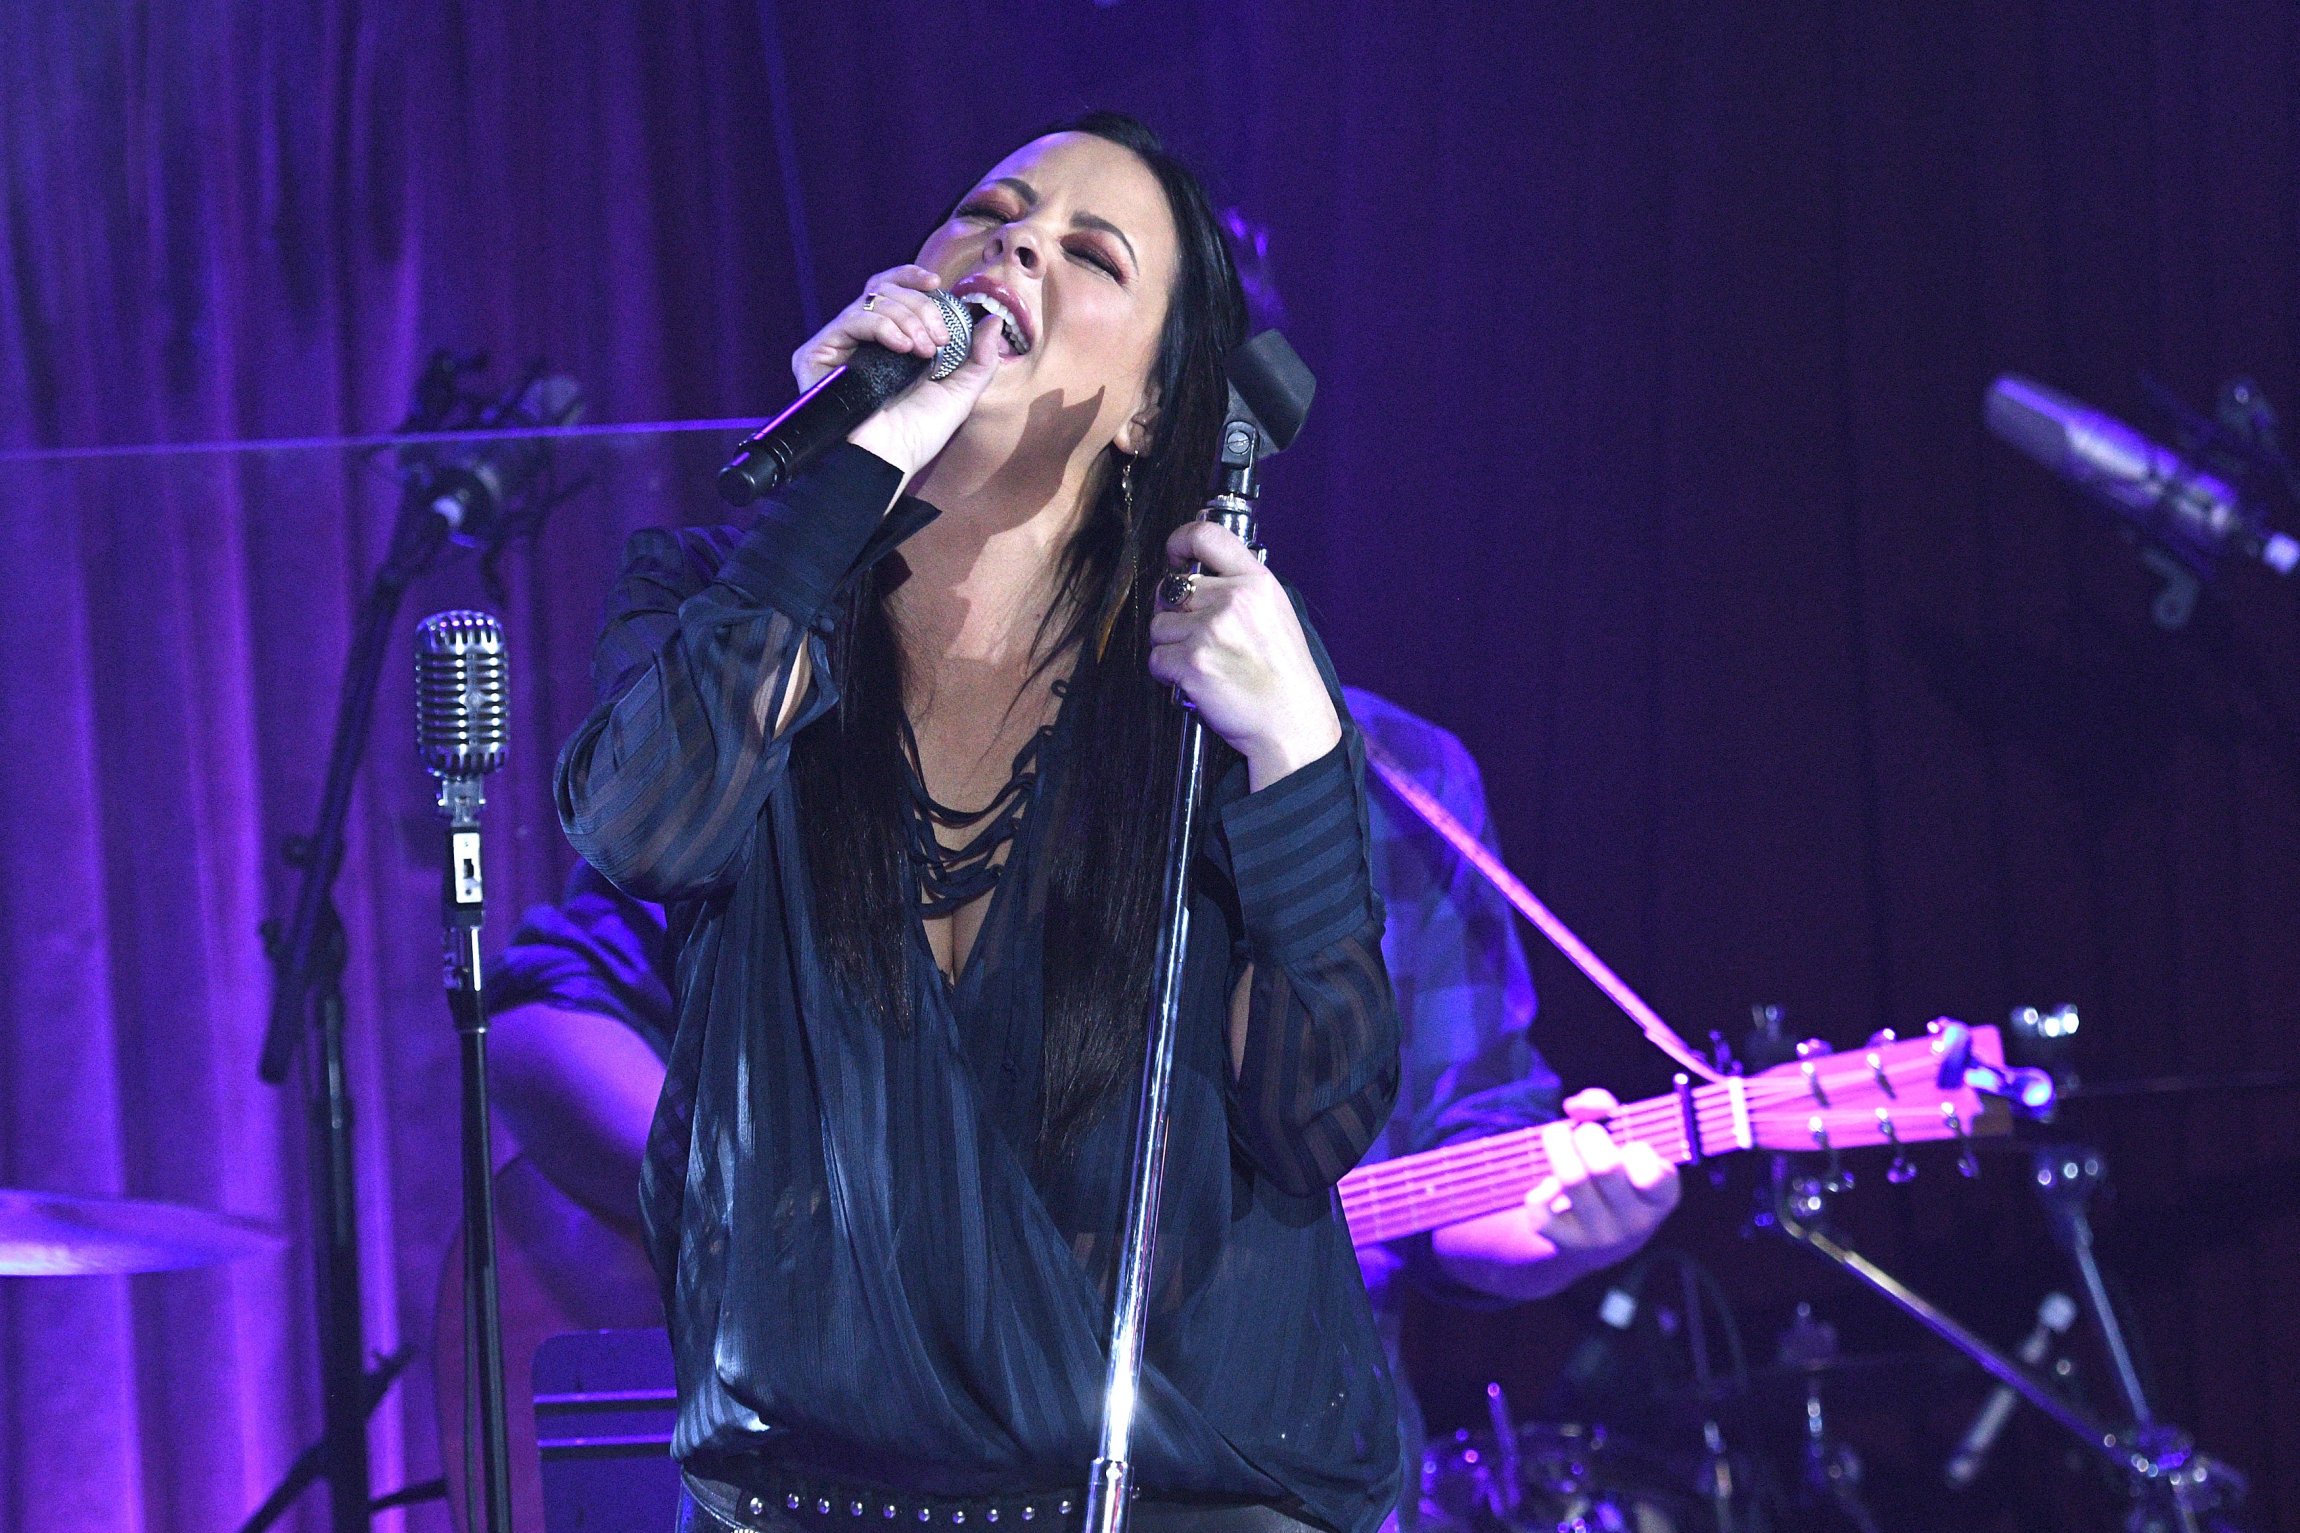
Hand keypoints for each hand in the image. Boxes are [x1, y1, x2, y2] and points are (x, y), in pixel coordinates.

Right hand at [792, 265, 999, 476]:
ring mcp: (836, 345)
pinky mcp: (815, 355)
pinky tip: (902, 347)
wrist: (889, 463)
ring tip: (925, 350)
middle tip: (939, 339)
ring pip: (871, 301)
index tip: (937, 284)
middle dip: (920, 307)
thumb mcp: (959, 394)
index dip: (911, 279)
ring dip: (907, 317)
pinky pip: (851, 319)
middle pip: (885, 291)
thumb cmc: (917, 436)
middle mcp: (859, 340)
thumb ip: (979, 359)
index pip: (892, 292)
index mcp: (887, 342)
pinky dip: (883, 325)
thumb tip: (993, 322)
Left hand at [1147, 521, 1340, 788]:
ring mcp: (1211, 631)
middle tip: (1196, 637)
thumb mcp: (1276, 615)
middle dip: (1174, 614)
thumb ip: (1240, 590)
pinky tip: (1196, 682)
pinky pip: (1156, 659)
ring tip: (1202, 663)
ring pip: (1158, 626)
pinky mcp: (1192, 664)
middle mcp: (1234, 600)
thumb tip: (1193, 577)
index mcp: (1258, 583)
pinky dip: (1168, 674)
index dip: (1179, 542)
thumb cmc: (1285, 677)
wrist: (1294, 725)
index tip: (1175, 557)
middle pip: (1171, 590)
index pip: (1207, 536)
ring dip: (1170, 646)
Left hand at [1428, 1088, 1680, 1301]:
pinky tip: (1548, 1187)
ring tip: (1557, 1137)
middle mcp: (1635, 1222)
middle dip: (1587, 1134)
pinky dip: (1538, 1191)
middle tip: (1584, 1134)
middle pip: (1605, 1167)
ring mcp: (1601, 1236)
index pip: (1653, 1174)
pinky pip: (1541, 1209)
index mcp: (1660, 1197)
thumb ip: (1606, 1110)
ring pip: (1570, 1179)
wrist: (1595, 1242)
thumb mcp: (1624, 1144)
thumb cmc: (1613, 1176)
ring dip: (1557, 1144)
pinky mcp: (1566, 1243)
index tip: (1628, 1147)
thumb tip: (1576, 1106)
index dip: (1637, 1150)